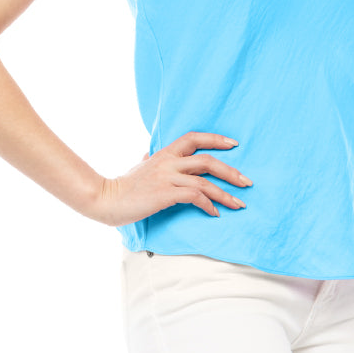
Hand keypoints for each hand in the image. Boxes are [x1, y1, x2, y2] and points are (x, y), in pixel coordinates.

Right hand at [91, 132, 252, 227]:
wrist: (106, 199)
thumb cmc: (124, 185)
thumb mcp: (139, 167)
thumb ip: (149, 159)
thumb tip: (149, 154)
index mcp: (164, 153)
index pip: (194, 138)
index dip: (216, 139)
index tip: (235, 144)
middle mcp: (168, 162)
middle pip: (208, 160)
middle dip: (231, 172)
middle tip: (247, 182)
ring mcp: (167, 177)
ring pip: (205, 181)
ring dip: (225, 194)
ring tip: (239, 204)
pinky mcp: (165, 194)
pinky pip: (195, 197)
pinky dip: (208, 205)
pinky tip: (215, 214)